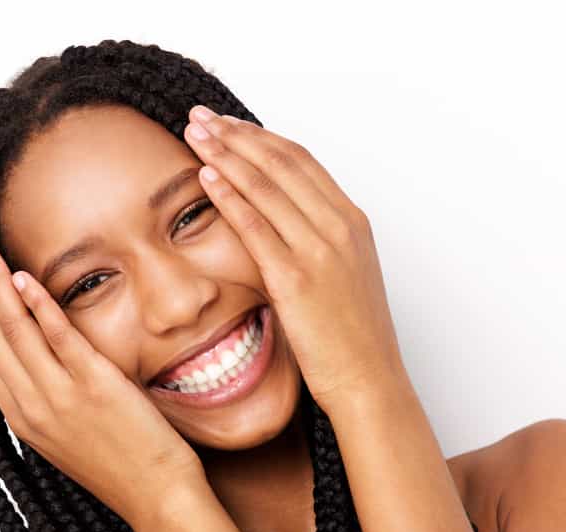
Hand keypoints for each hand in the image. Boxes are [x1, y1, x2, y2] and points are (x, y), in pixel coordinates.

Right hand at [0, 233, 205, 526]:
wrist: (157, 498)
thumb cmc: (120, 464)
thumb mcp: (66, 433)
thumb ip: (44, 395)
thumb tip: (35, 355)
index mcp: (21, 418)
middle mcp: (31, 407)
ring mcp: (60, 397)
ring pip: (13, 331)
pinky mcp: (94, 386)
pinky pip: (58, 338)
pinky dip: (37, 305)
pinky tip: (25, 277)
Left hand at [183, 105, 407, 412]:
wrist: (369, 380)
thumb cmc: (352, 335)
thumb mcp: (344, 274)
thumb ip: (316, 241)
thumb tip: (280, 222)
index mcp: (351, 222)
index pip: (300, 161)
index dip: (260, 137)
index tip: (228, 124)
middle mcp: (339, 227)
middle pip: (281, 162)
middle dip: (236, 134)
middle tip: (201, 116)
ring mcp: (320, 251)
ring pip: (267, 186)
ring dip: (226, 154)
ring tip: (195, 134)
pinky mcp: (297, 279)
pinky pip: (257, 228)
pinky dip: (230, 197)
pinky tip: (206, 178)